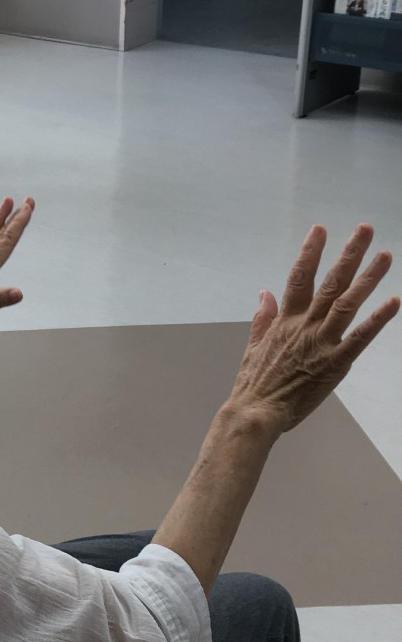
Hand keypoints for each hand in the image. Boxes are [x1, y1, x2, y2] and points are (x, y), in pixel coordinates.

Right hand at [226, 223, 397, 435]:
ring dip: (368, 278)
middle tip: (364, 230)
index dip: (311, 251)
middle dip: (348, 254)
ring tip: (384, 256)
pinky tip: (393, 301)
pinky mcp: (335, 363)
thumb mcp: (254, 346)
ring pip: (347, 303)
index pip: (299, 277)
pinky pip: (360, 337)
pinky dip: (377, 319)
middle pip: (330, 282)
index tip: (320, 229)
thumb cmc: (255, 384)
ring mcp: (321, 342)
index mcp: (285, 320)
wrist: (256, 412)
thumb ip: (263, 317)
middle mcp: (305, 325)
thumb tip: (264, 293)